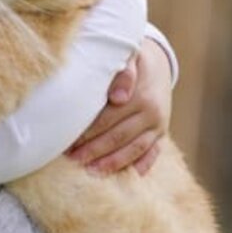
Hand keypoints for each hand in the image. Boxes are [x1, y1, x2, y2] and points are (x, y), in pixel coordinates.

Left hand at [66, 38, 172, 174]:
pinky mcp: (162, 133)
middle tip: (72, 160)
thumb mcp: (129, 55)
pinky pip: (152, 154)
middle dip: (94, 150)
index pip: (108, 119)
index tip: (69, 142)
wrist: (158, 62)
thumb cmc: (132, 59)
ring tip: (91, 172)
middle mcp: (152, 113)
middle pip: (118, 137)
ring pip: (134, 149)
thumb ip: (123, 72)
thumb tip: (118, 97)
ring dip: (112, 163)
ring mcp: (159, 125)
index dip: (87, 132)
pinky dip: (140, 166)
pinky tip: (125, 177)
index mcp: (141, 95)